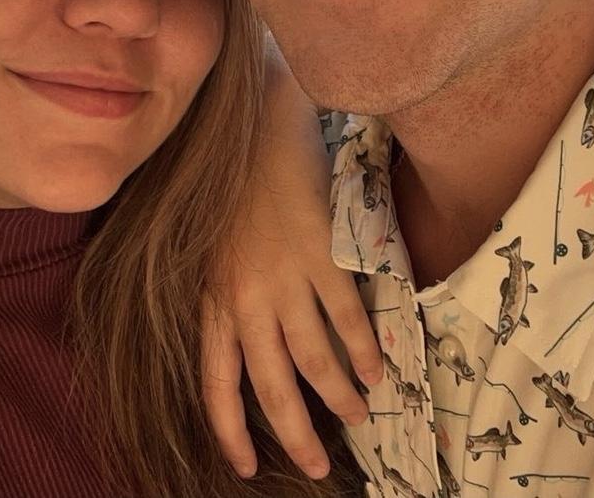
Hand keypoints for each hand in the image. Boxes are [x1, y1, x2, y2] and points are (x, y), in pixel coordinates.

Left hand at [203, 52, 382, 478]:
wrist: (261, 128)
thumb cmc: (235, 186)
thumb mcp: (213, 249)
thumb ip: (227, 298)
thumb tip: (249, 347)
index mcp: (214, 299)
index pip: (216, 384)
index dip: (231, 431)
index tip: (246, 467)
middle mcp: (246, 298)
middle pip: (271, 386)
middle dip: (296, 434)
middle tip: (316, 465)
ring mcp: (284, 277)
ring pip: (314, 360)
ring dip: (339, 396)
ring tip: (358, 415)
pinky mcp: (321, 253)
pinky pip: (347, 316)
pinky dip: (365, 348)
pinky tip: (379, 367)